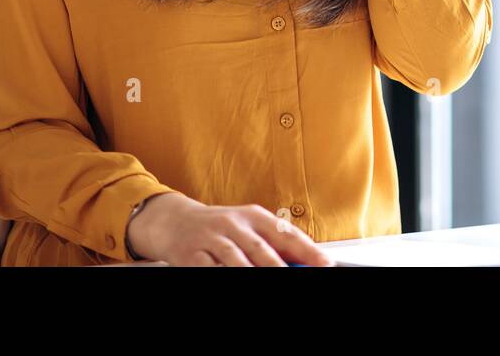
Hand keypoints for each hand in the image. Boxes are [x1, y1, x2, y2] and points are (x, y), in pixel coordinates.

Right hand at [126, 192, 334, 265]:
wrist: (174, 220)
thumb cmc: (219, 227)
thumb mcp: (246, 228)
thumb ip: (272, 244)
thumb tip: (304, 263)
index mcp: (253, 216)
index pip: (286, 233)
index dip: (307, 251)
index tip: (325, 265)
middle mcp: (233, 223)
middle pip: (261, 249)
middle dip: (280, 269)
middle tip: (296, 280)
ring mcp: (210, 238)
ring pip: (236, 260)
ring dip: (251, 274)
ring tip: (269, 284)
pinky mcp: (190, 254)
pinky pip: (208, 269)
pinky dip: (221, 276)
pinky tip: (231, 281)